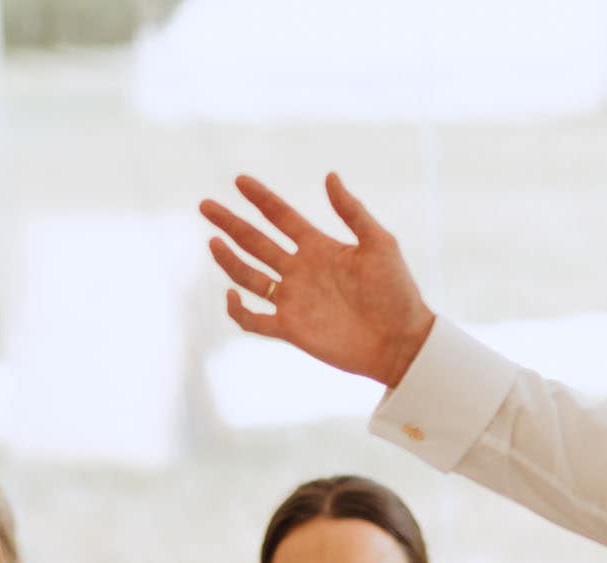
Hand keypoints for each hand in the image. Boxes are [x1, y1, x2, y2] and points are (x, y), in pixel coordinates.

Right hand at [200, 173, 436, 386]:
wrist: (400, 342)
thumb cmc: (396, 292)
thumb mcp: (380, 244)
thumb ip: (353, 211)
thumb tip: (329, 176)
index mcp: (319, 247)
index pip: (281, 217)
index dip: (260, 199)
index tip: (240, 180)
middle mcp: (301, 270)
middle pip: (256, 242)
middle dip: (231, 224)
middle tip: (206, 205)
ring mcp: (293, 300)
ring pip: (250, 277)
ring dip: (230, 260)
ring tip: (213, 242)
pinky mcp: (290, 329)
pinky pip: (254, 320)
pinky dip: (238, 310)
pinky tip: (231, 293)